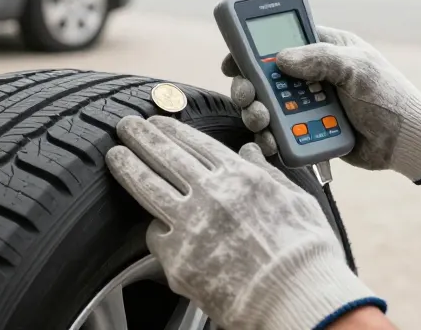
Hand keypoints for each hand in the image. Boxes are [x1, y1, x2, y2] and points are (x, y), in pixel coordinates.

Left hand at [105, 115, 386, 329]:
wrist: (297, 298)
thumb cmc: (305, 255)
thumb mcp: (295, 199)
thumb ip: (266, 172)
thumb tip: (250, 152)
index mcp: (240, 177)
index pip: (196, 144)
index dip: (173, 130)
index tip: (158, 122)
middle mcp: (211, 195)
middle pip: (166, 157)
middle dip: (142, 137)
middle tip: (126, 125)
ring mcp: (190, 225)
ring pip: (149, 187)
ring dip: (128, 167)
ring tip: (115, 155)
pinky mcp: (177, 258)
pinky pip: (155, 236)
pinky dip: (154, 229)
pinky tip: (151, 223)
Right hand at [221, 26, 420, 183]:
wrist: (406, 141)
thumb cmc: (388, 96)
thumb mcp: (357, 68)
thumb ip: (320, 58)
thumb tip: (281, 59)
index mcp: (320, 49)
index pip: (276, 41)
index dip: (249, 48)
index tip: (233, 60)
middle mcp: (307, 75)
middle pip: (261, 78)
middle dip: (248, 88)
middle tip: (249, 97)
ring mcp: (305, 104)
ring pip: (265, 107)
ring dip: (256, 114)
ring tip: (264, 122)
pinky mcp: (306, 130)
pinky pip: (278, 133)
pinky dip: (270, 138)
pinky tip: (273, 142)